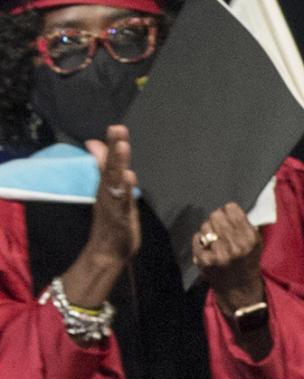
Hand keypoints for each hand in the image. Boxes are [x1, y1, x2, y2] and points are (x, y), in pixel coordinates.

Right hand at [60, 127, 138, 309]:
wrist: (106, 252)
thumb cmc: (112, 220)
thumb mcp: (110, 192)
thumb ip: (107, 170)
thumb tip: (98, 147)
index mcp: (106, 187)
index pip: (108, 162)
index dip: (111, 145)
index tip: (116, 127)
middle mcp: (107, 193)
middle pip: (110, 167)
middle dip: (114, 148)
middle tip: (117, 128)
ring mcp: (113, 205)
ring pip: (115, 181)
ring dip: (118, 164)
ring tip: (122, 146)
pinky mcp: (120, 218)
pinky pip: (122, 202)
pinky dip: (126, 190)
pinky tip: (130, 177)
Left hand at [192, 204, 262, 312]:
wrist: (239, 287)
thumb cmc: (247, 261)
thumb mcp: (256, 243)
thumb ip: (246, 225)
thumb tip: (229, 208)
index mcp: (250, 239)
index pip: (231, 209)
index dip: (229, 211)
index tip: (230, 216)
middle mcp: (235, 246)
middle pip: (216, 215)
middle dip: (217, 219)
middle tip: (220, 227)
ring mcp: (218, 254)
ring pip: (205, 226)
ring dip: (208, 230)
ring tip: (215, 239)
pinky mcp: (204, 260)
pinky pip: (197, 238)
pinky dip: (201, 241)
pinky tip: (208, 247)